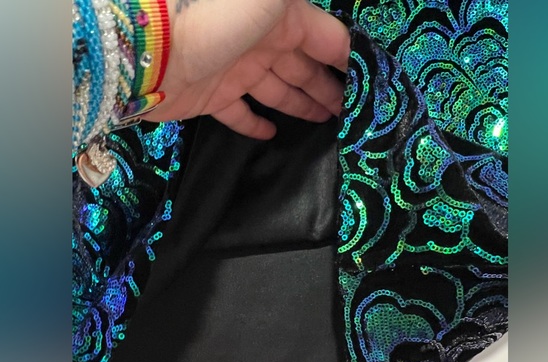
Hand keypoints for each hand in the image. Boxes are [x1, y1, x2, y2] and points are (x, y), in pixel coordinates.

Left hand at [145, 0, 350, 138]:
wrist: (149, 55)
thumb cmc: (213, 22)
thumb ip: (298, 5)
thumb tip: (328, 20)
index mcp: (279, 19)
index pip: (324, 38)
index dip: (347, 57)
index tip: (368, 82)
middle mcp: (260, 43)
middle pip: (303, 68)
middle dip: (329, 87)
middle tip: (351, 112)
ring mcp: (235, 71)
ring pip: (277, 90)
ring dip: (301, 105)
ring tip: (326, 123)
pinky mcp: (212, 97)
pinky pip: (240, 113)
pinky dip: (254, 123)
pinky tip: (270, 133)